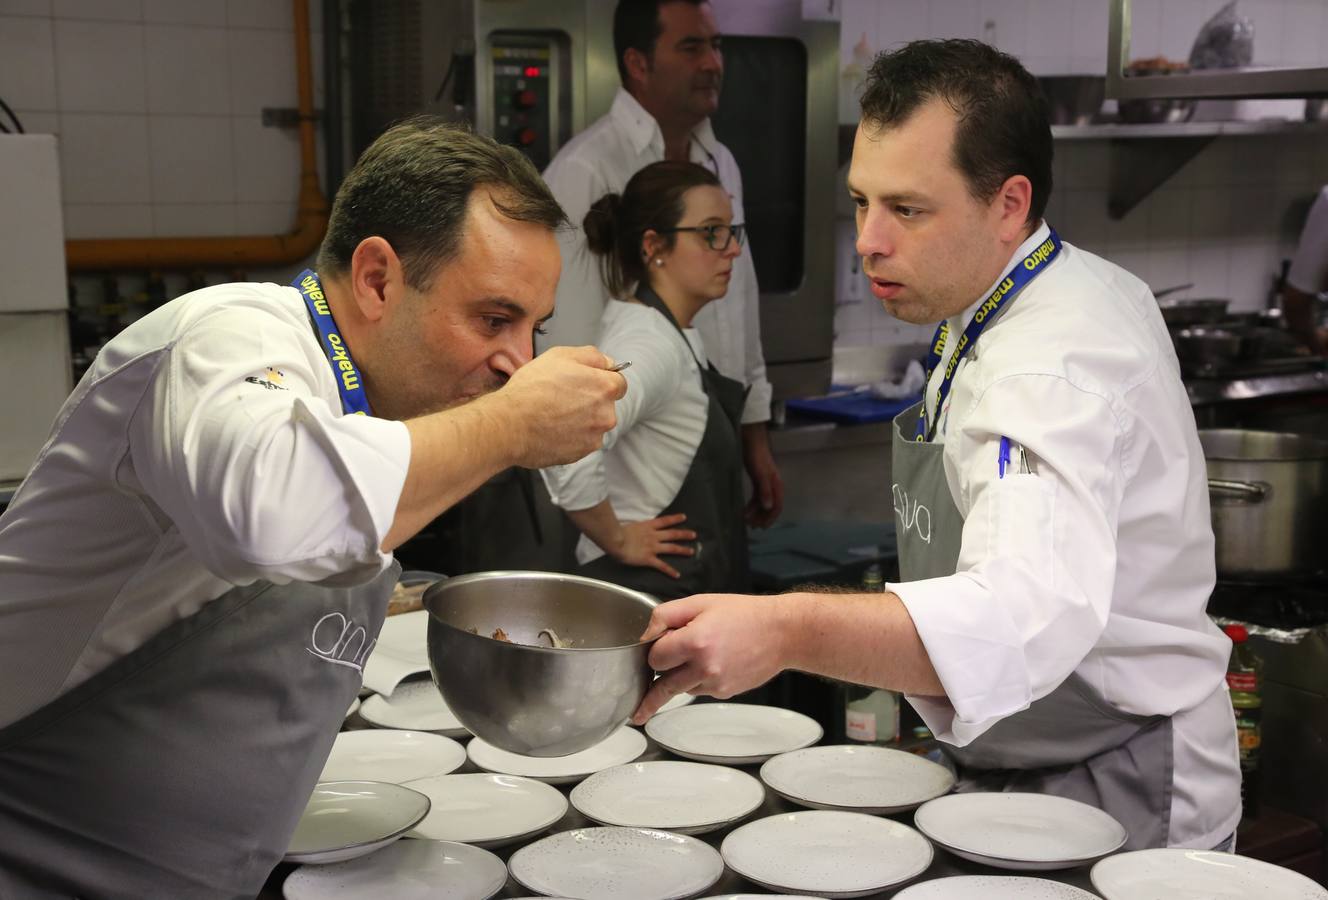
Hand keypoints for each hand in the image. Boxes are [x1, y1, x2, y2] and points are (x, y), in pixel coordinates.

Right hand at [498, 345, 626, 467]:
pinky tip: (551, 429)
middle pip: (606, 406)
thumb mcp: (560, 355)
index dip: (600, 380)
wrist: (510, 423)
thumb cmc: (532, 388)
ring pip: (594, 425)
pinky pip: (581, 441)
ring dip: (581, 420)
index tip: (584, 382)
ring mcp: (594, 437)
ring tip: (553, 414)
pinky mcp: (581, 454)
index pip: (618, 383)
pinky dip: (571, 436)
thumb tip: (608, 363)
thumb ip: (592, 356)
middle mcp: (606, 415)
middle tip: (562, 397)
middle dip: (590, 401)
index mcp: (605, 388)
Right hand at [610, 513, 695, 578]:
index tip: (684, 517)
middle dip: (684, 534)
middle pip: (672, 534)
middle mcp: (653, 536)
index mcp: (648, 526)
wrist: (615, 540)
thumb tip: (637, 528)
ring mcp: (653, 547)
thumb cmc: (618, 532)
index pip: (665, 521)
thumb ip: (637, 527)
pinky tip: (677, 575)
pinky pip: (662, 566)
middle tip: (694, 535)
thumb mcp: (630, 525)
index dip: (675, 519)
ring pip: (671, 548)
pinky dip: (670, 571)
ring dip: (682, 550)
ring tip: (691, 552)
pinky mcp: (649, 559)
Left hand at [630, 593, 792, 723]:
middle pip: (662, 686)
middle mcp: (704, 667)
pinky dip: (698, 680)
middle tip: (640, 700)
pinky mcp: (724, 693)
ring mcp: (715, 684)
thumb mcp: (700, 602)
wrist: (781, 633)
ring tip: (696, 657)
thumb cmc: (744, 614)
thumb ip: (665, 615)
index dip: (654, 649)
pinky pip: (699, 690)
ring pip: (680, 689)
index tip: (658, 645)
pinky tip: (714, 663)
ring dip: (679, 677)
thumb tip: (645, 635)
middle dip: (655, 680)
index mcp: (695, 641)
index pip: (655, 657)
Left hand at [742, 422, 783, 527]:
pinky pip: (756, 496)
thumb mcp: (761, 473)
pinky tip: (744, 510)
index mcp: (776, 485)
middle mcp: (772, 485)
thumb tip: (768, 507)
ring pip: (762, 502)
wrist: (751, 440)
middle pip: (770, 506)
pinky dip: (752, 505)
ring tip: (746, 520)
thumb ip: (765, 490)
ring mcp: (765, 483)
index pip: (777, 506)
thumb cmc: (756, 455)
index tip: (761, 527)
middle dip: (762, 517)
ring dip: (756, 512)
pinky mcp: (757, 480)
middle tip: (751, 526)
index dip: (770, 518)